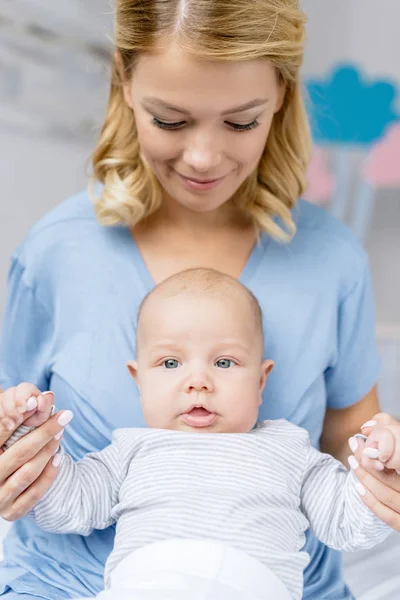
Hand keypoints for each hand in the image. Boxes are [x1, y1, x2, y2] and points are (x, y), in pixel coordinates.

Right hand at [0, 383, 72, 520]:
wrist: (1, 490)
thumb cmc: (5, 450)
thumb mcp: (8, 434)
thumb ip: (17, 415)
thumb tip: (44, 396)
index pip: (1, 432)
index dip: (21, 416)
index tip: (40, 402)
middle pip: (20, 452)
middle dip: (45, 432)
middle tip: (64, 416)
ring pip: (28, 472)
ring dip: (48, 451)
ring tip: (61, 433)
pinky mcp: (12, 512)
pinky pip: (34, 494)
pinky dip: (49, 475)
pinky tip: (59, 458)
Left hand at [348, 413, 399, 529]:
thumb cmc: (397, 471)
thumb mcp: (397, 452)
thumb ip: (389, 432)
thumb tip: (366, 426)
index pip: (397, 460)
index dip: (380, 450)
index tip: (362, 439)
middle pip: (391, 477)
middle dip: (368, 460)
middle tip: (353, 444)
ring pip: (386, 494)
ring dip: (365, 477)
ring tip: (352, 462)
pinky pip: (388, 516)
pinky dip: (371, 501)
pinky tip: (358, 487)